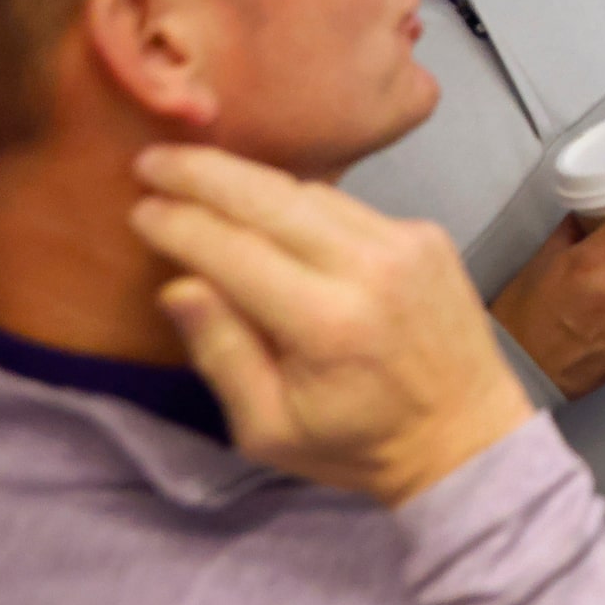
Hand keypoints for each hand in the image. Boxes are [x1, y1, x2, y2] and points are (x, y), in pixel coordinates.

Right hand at [130, 144, 532, 507]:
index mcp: (327, 323)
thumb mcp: (269, 428)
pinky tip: (265, 205)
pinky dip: (300, 200)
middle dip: (205, 173)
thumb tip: (179, 286)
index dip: (180, 225)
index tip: (138, 209)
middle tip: (153, 160)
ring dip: (250, 181)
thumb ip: (223, 353)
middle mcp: (370, 267)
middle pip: (271, 197)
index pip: (235, 252)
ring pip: (310, 191)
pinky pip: (346, 204)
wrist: (466, 435)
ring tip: (197, 175)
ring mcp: (405, 242)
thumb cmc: (359, 444)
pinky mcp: (426, 233)